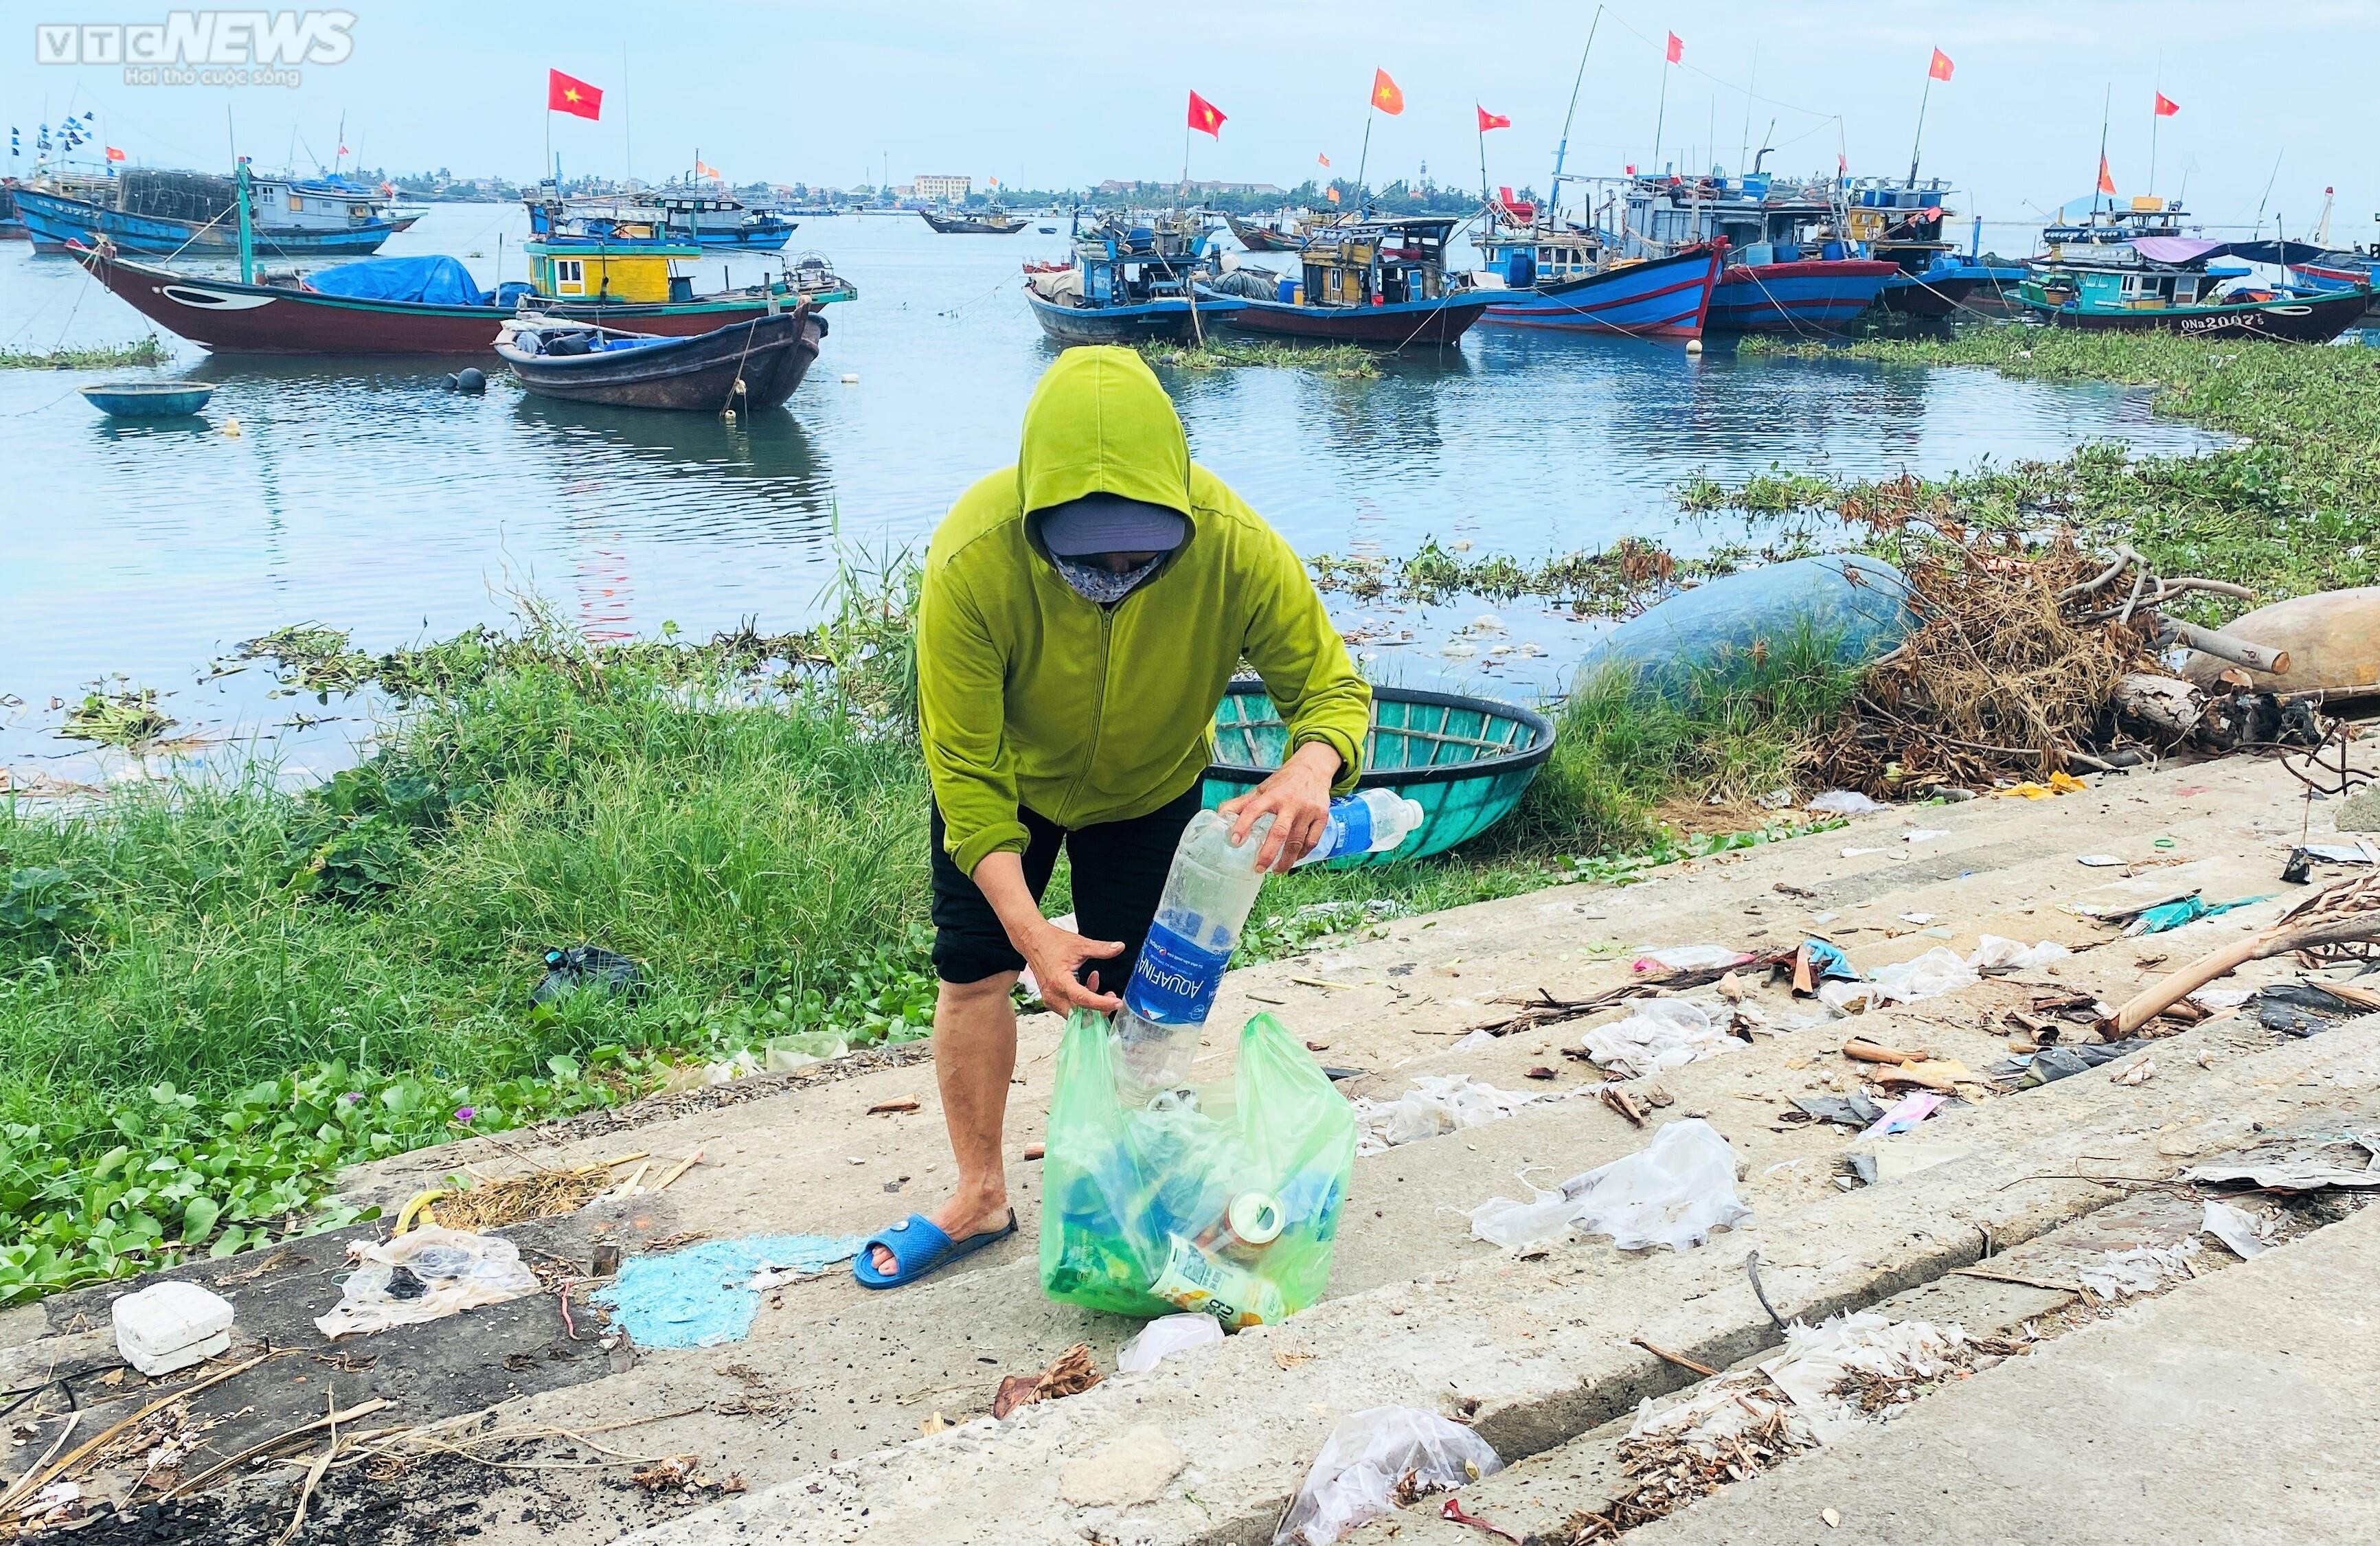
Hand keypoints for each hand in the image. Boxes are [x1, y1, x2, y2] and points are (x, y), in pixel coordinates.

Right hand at [1019, 917, 1125, 1014]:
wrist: (1032, 940)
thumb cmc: (1052, 942)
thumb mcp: (1080, 944)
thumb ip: (1101, 949)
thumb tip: (1119, 947)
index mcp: (1059, 981)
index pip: (1083, 1000)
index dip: (1102, 1004)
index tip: (1117, 1003)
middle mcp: (1053, 995)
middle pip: (1080, 1014)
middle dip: (1098, 1008)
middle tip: (1111, 995)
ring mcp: (1050, 999)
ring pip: (1076, 1014)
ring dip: (1090, 1003)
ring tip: (1095, 980)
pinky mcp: (1051, 999)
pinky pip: (1070, 1008)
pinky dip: (1082, 1001)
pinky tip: (1086, 983)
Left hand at [1218, 741, 1342, 872]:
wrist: (1313, 768)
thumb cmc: (1283, 783)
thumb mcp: (1262, 789)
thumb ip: (1242, 804)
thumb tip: (1219, 815)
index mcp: (1272, 795)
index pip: (1254, 809)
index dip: (1243, 824)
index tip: (1235, 841)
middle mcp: (1291, 803)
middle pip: (1279, 832)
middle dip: (1268, 853)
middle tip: (1258, 868)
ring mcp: (1308, 810)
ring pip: (1297, 842)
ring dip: (1286, 860)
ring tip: (1276, 870)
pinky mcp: (1322, 816)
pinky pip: (1312, 841)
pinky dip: (1302, 854)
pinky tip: (1294, 860)